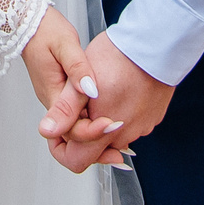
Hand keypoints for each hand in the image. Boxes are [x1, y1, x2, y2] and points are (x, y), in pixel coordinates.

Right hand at [20, 7, 131, 168]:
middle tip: (122, 154)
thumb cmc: (45, 31)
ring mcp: (57, 101)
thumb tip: (92, 92)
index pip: (70, 129)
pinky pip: (77, 119)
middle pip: (72, 140)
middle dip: (96, 149)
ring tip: (121, 144)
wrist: (28, 23)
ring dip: (96, 141)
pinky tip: (111, 124)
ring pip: (75, 132)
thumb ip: (78, 69)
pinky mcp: (63, 95)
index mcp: (52, 94)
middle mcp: (53, 104)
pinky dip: (93, 126)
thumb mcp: (65, 45)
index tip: (114, 124)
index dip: (93, 132)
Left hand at [41, 30, 171, 173]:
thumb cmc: (120, 57)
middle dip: (83, 129)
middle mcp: (124, 136)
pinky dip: (121, 111)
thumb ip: (65, 111)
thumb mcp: (81, 82)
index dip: (61, 145)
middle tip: (80, 102)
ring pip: (113, 134)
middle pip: (96, 148)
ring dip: (103, 120)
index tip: (59, 126)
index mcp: (103, 132)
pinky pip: (131, 123)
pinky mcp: (152, 117)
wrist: (156, 44)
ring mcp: (141, 127)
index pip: (76, 160)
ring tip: (102, 91)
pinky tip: (119, 89)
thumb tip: (47, 131)